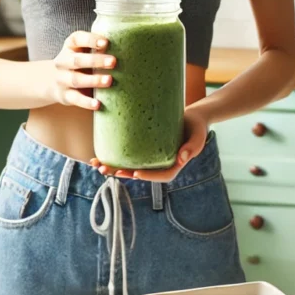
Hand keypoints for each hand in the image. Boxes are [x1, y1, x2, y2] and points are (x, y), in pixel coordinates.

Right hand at [41, 31, 114, 109]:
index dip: (91, 40)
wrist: (54, 82)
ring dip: (93, 80)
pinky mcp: (65, 95)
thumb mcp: (84, 53)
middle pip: (77, 60)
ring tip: (109, 81)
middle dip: (96, 61)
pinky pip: (75, 99)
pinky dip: (86, 102)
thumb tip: (128, 48)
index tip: (106, 42)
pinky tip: (98, 104)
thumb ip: (99, 50)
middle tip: (114, 62)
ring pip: (76, 80)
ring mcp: (62, 79)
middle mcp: (63, 61)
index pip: (77, 39)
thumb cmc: (79, 64)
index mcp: (70, 46)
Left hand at [90, 108, 209, 182]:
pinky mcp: (142, 149)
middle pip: (140, 173)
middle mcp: (158, 165)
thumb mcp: (198, 137)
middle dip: (122, 173)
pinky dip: (114, 155)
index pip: (160, 176)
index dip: (147, 176)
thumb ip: (192, 147)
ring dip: (112, 167)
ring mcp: (149, 158)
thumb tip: (181, 159)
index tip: (135, 173)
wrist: (191, 118)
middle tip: (106, 170)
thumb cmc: (196, 127)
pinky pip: (127, 154)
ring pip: (129, 166)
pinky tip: (99, 153)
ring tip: (96, 164)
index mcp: (173, 166)